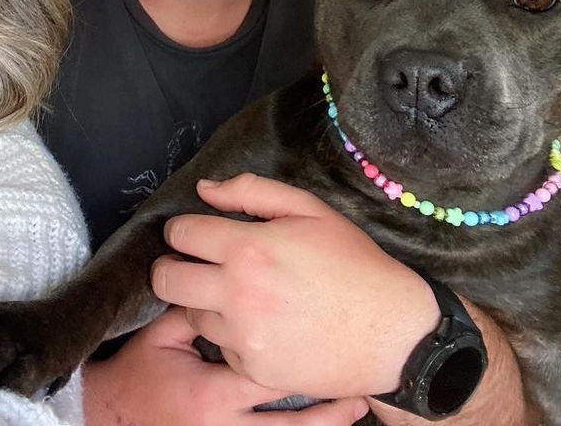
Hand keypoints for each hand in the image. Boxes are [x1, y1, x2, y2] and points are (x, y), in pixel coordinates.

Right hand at [83, 307, 368, 425]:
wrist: (113, 420)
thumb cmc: (136, 373)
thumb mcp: (158, 336)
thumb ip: (196, 306)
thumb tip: (231, 274)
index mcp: (211, 389)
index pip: (264, 359)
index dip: (292, 335)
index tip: (321, 312)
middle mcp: (229, 424)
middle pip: (290, 403)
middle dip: (323, 382)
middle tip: (359, 363)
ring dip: (328, 418)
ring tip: (359, 400)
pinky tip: (336, 415)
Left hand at [150, 173, 438, 398]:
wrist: (395, 334)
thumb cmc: (354, 265)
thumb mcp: (310, 211)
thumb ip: (252, 192)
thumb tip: (205, 189)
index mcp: (249, 248)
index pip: (180, 233)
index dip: (183, 229)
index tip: (195, 234)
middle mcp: (238, 294)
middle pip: (165, 278)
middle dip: (173, 266)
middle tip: (195, 265)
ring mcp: (244, 337)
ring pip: (189, 314)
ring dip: (203, 301)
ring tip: (235, 295)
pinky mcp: (253, 370)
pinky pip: (219, 348)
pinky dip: (231, 335)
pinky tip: (260, 325)